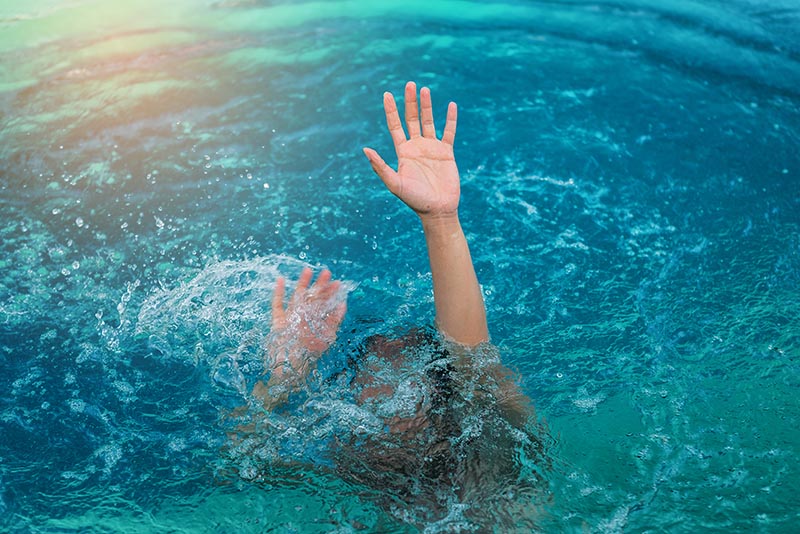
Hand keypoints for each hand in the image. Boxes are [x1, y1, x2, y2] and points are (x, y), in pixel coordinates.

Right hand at [268, 267, 346, 380]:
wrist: (290, 369)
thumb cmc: (309, 355)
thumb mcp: (326, 337)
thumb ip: (334, 320)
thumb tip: (343, 304)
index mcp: (316, 322)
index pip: (325, 304)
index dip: (331, 293)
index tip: (338, 283)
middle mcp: (304, 318)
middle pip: (312, 298)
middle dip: (320, 285)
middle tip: (327, 272)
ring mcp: (290, 318)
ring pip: (296, 297)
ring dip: (302, 284)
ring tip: (308, 270)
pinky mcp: (277, 322)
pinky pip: (277, 305)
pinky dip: (278, 293)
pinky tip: (280, 280)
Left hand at [363, 81, 459, 219]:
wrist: (437, 210)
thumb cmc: (415, 200)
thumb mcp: (395, 183)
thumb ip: (380, 167)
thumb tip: (365, 149)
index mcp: (403, 152)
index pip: (395, 126)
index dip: (391, 110)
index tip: (387, 94)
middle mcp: (416, 147)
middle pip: (412, 119)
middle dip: (409, 102)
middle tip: (409, 83)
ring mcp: (432, 148)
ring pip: (429, 122)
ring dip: (427, 106)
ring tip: (424, 89)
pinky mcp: (447, 152)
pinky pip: (449, 132)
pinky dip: (450, 119)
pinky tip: (450, 105)